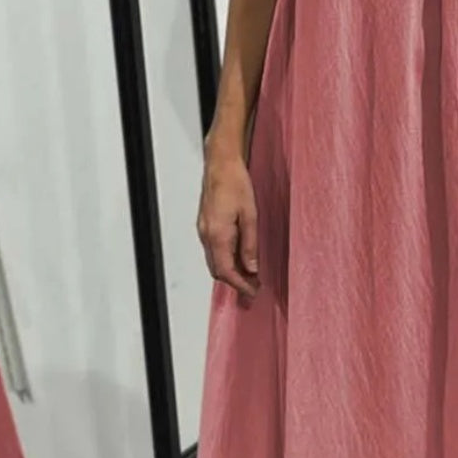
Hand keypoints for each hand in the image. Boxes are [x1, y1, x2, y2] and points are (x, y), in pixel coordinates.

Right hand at [196, 149, 259, 296]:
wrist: (221, 165)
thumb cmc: (236, 184)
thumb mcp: (250, 215)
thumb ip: (250, 244)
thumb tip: (251, 267)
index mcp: (217, 234)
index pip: (226, 271)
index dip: (240, 285)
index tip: (252, 292)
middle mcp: (206, 235)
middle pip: (218, 270)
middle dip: (235, 282)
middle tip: (254, 287)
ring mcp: (203, 230)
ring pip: (215, 261)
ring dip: (230, 271)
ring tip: (250, 275)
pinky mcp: (206, 225)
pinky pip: (214, 250)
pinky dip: (226, 259)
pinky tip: (240, 258)